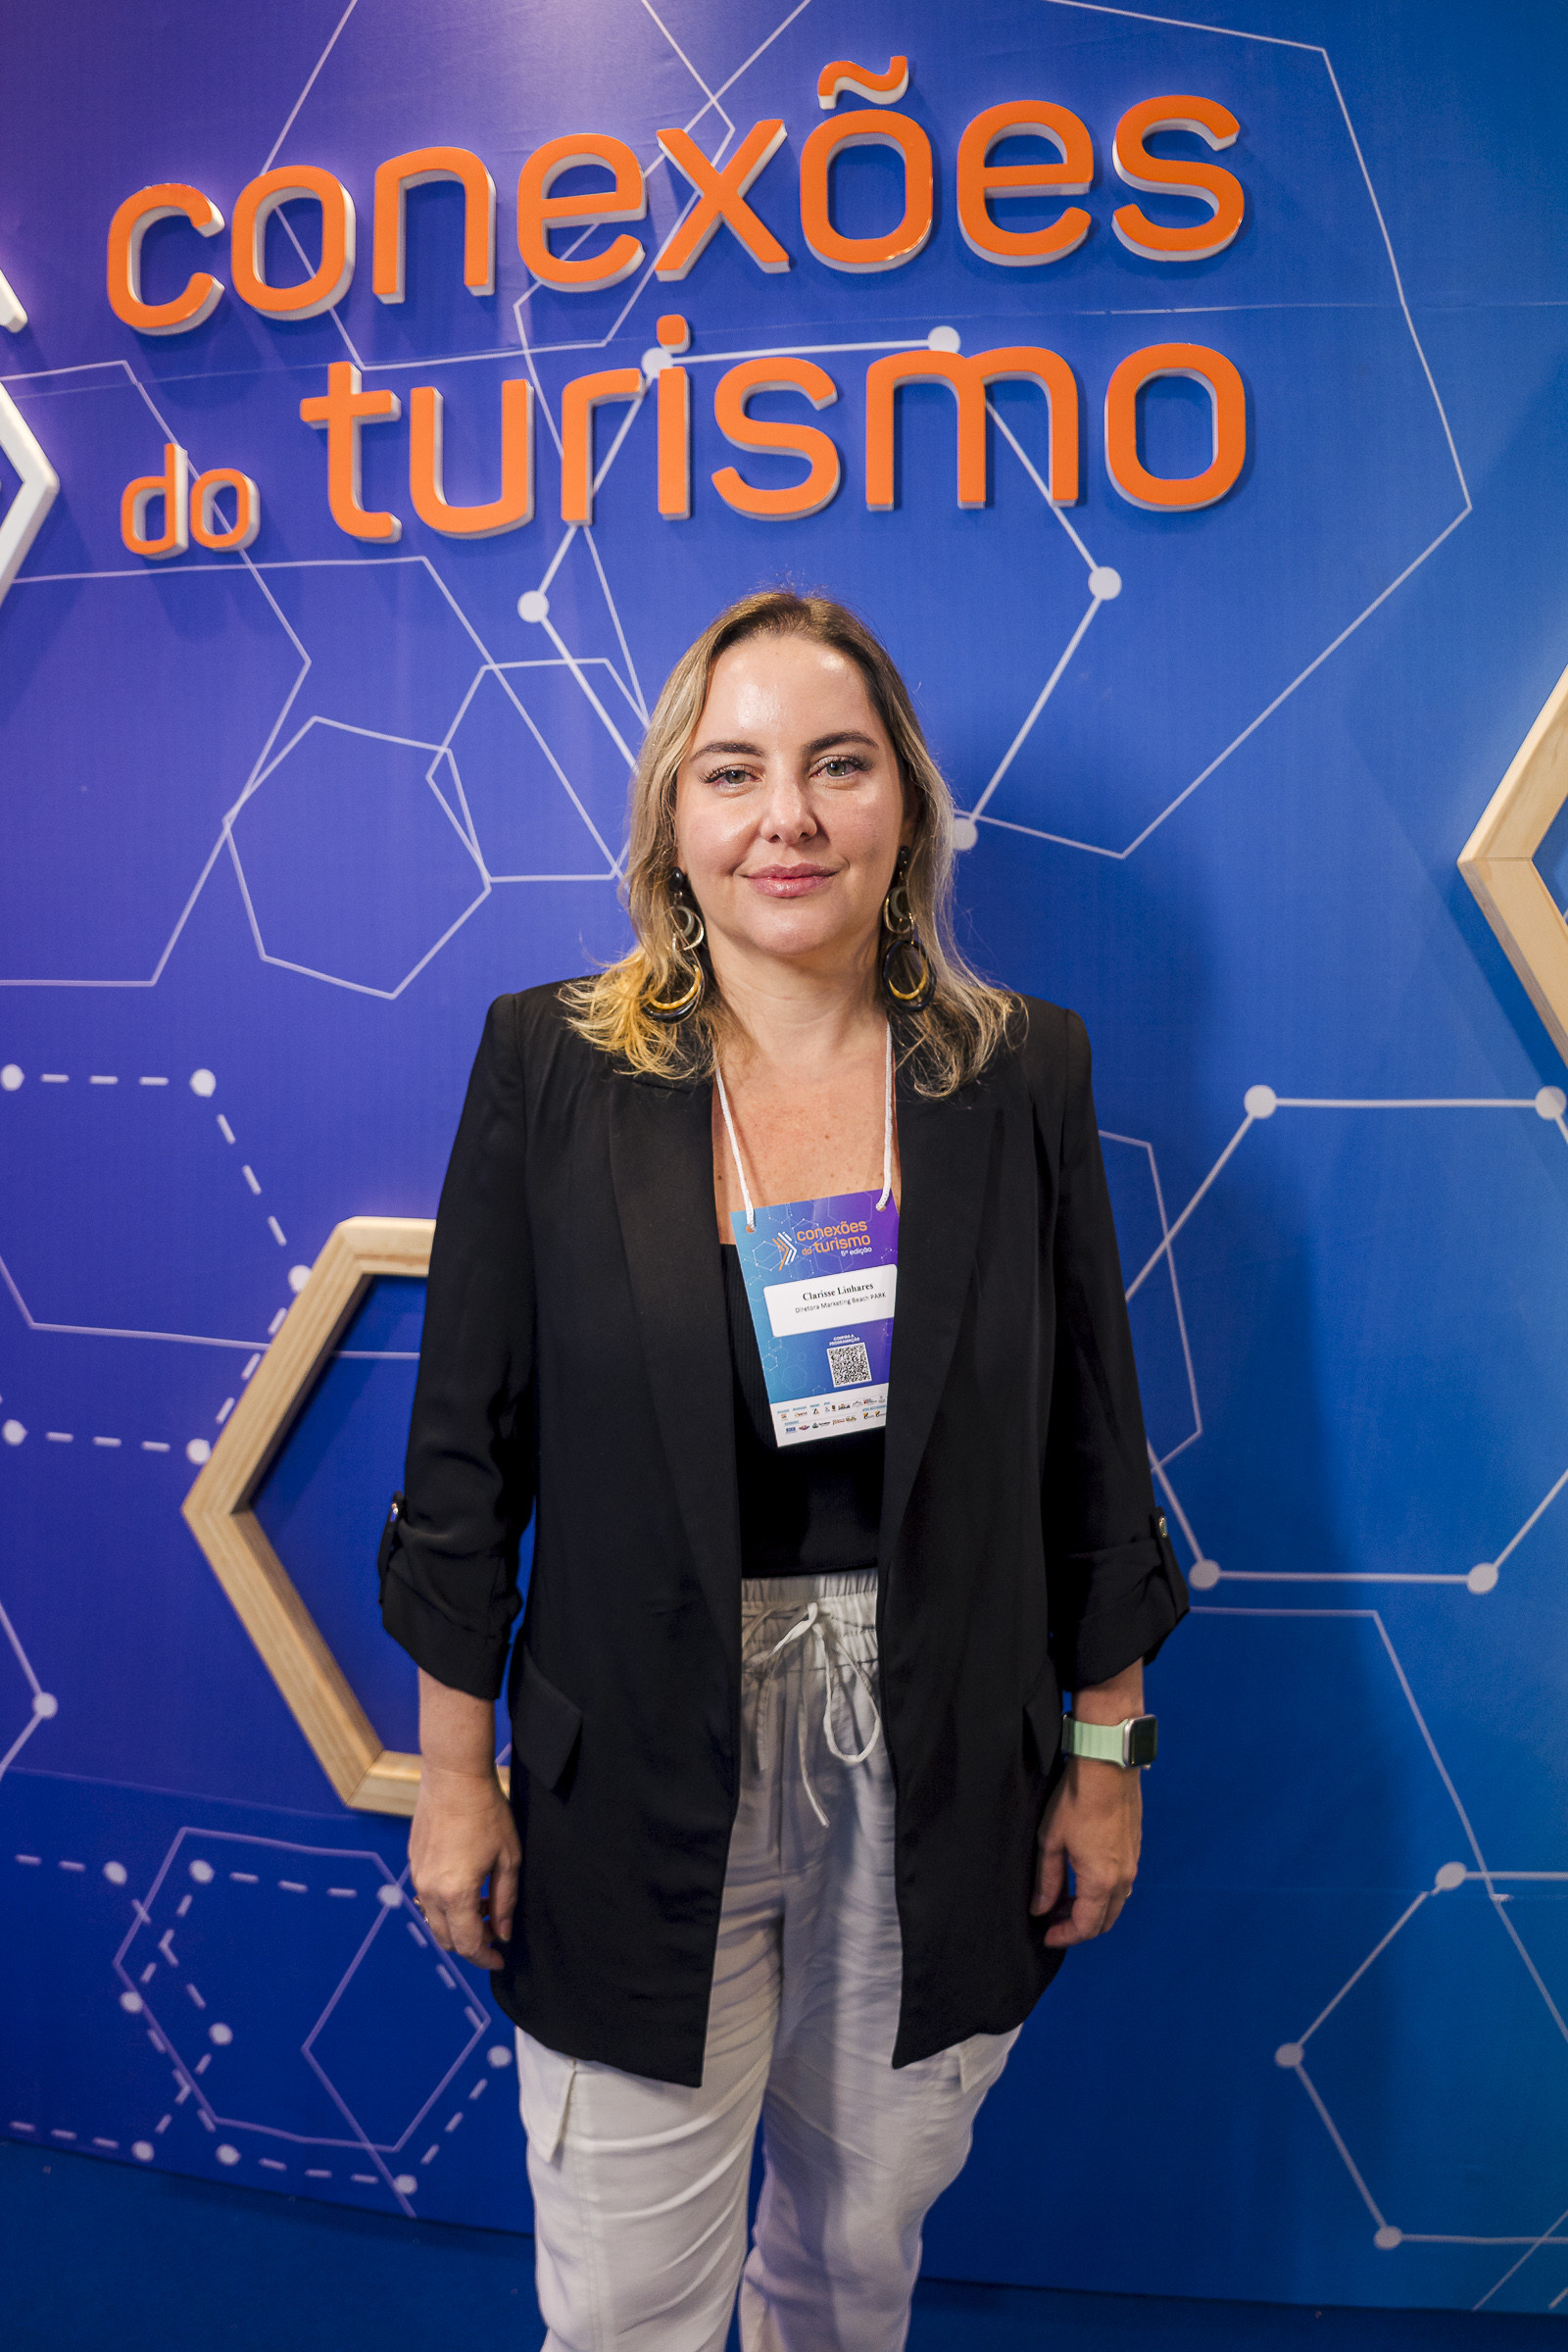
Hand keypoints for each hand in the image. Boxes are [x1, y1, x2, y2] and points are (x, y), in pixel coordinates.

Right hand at [409, 1763, 519, 1969]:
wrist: (453, 1776)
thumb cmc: (487, 1812)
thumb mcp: (508, 1858)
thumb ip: (506, 1901)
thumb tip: (504, 1933)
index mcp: (456, 1893)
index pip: (468, 1944)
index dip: (486, 1958)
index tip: (500, 1959)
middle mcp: (431, 1891)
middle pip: (446, 1939)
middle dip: (472, 1943)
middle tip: (496, 1929)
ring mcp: (418, 1877)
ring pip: (434, 1920)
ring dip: (457, 1924)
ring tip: (483, 1904)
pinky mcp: (414, 1863)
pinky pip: (427, 1897)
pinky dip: (446, 1905)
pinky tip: (467, 1885)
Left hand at [1031, 1754, 1140, 1948]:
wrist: (1107, 1767)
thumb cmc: (1077, 1801)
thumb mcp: (1051, 1842)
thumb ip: (1046, 1880)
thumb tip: (1040, 1908)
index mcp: (1101, 1881)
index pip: (1086, 1926)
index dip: (1065, 1936)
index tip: (1047, 1935)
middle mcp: (1123, 1878)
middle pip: (1104, 1921)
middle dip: (1078, 1927)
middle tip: (1053, 1921)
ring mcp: (1132, 1863)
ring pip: (1115, 1903)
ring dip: (1091, 1910)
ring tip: (1064, 1900)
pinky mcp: (1135, 1849)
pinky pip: (1122, 1885)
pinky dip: (1102, 1893)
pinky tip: (1082, 1879)